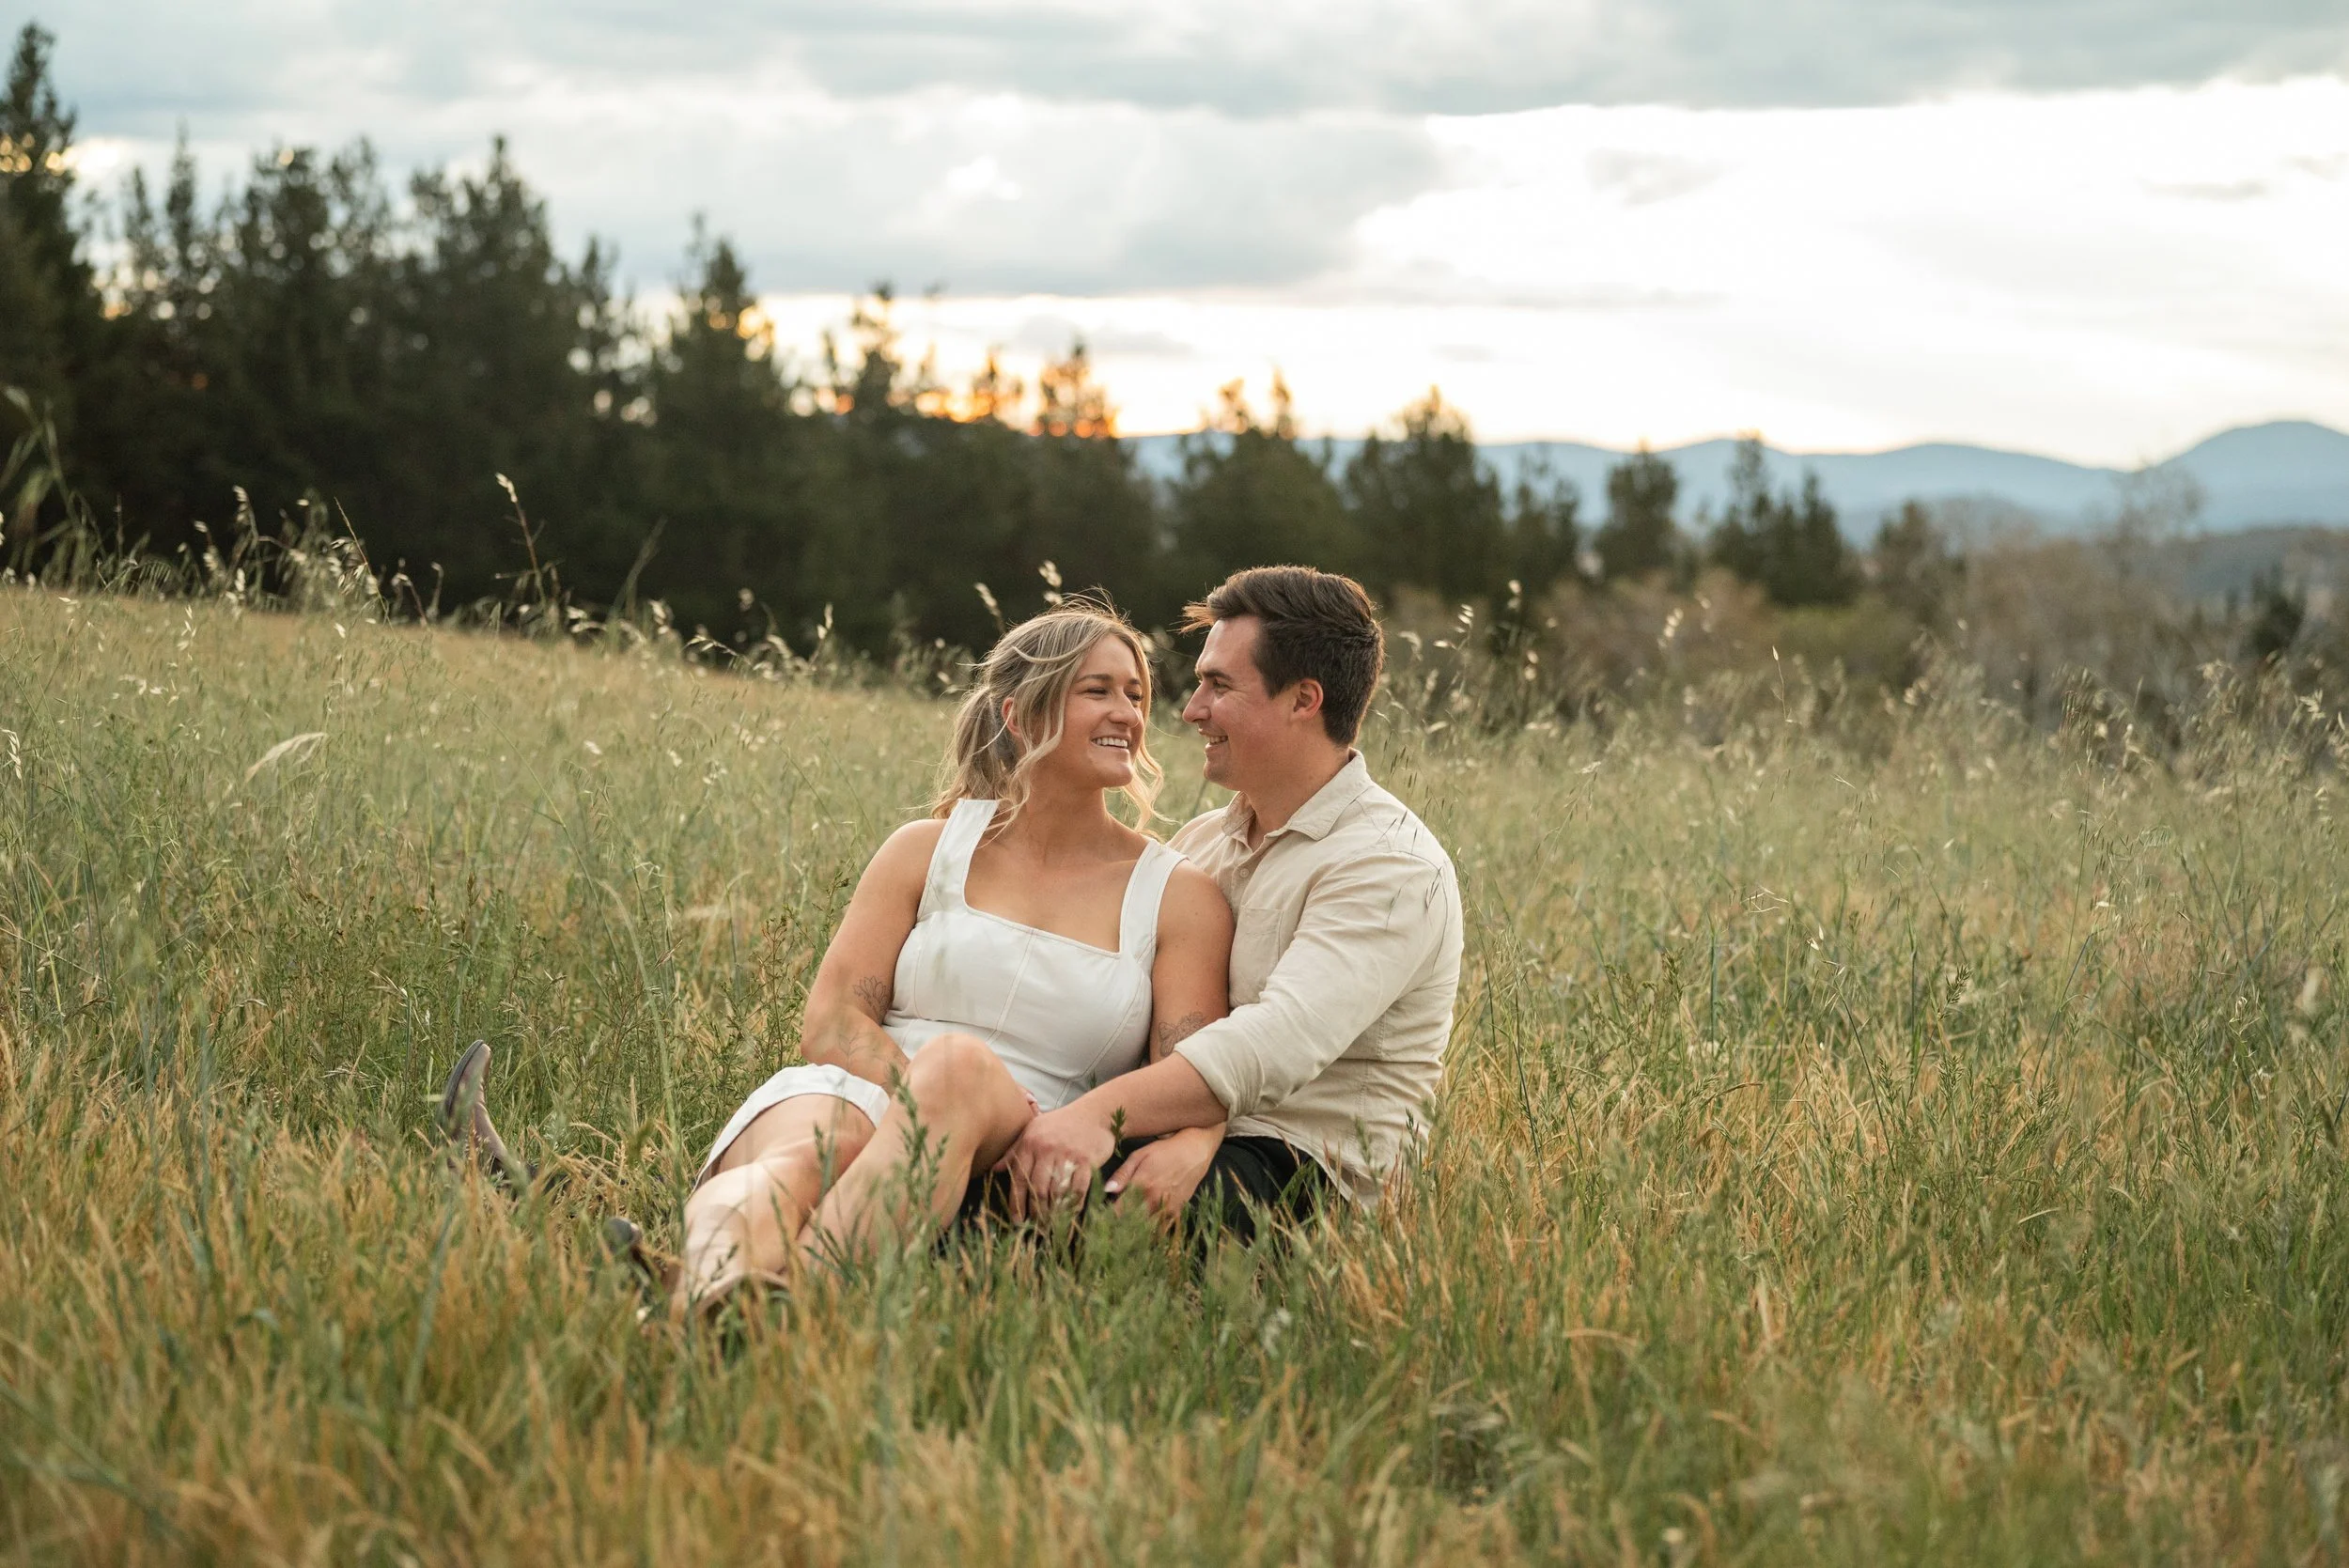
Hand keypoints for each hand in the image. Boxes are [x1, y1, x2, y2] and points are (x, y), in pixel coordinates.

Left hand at [998, 1103, 1116, 1218]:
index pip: (1018, 1178)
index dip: (1016, 1202)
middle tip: (1036, 1227)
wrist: (1093, 1113)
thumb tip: (994, 1170)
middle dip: (1036, 1212)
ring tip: (1051, 1225)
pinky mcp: (1086, 1160)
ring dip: (1054, 1212)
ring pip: (1056, 1192)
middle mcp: (1046, 1149)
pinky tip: (1070, 1213)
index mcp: (1030, 1143)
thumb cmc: (1060, 1124)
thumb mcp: (1033, 1131)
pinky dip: (1073, 1204)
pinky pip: (1077, 1189)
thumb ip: (1014, 1151)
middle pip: (1038, 1189)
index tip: (1017, 1220)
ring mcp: (1067, 1155)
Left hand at [1105, 1124, 1224, 1220]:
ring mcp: (1167, 1209)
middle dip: (1120, 1228)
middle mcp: (1154, 1200)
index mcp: (1141, 1186)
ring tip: (1127, 1232)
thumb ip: (1122, 1174)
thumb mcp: (1140, 1155)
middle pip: (1131, 1225)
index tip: (1100, 1221)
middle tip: (1111, 1230)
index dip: (1107, 1219)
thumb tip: (1107, 1189)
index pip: (1119, 1212)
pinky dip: (1152, 1232)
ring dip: (1135, 1233)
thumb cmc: (1164, 1151)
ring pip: (1147, 1230)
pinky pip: (1162, 1230)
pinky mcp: (1177, 1212)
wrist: (1195, 1151)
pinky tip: (1145, 1230)